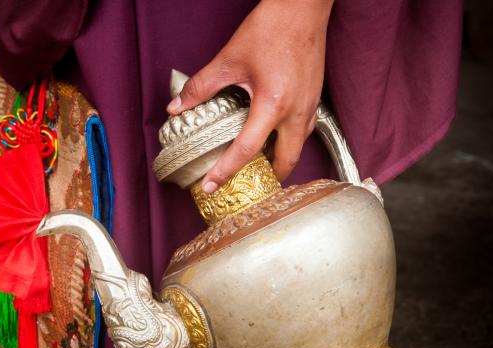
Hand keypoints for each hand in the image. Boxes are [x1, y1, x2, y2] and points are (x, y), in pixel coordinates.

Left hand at [167, 0, 332, 191]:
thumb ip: (200, 87)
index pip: (247, 149)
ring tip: (261, 165)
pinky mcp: (315, 98)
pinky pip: (305, 131)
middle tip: (248, 184)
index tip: (211, 186)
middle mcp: (296, 111)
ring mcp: (310, 106)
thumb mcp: (229, 60)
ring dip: (282, 161)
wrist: (302, 9)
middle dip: (268, 178)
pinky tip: (276, 137)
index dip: (226, 171)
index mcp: (273, 104)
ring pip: (298, 147)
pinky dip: (290, 142)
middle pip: (286, 161)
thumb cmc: (271, 30)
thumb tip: (177, 107)